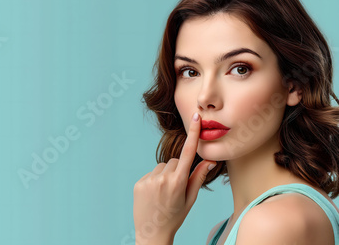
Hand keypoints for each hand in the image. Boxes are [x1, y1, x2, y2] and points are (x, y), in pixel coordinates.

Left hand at [133, 112, 216, 244]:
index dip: (193, 134)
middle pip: (174, 161)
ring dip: (165, 175)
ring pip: (162, 167)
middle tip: (176, 189)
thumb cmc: (175, 216)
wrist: (152, 232)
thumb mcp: (190, 199)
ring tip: (164, 193)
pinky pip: (151, 173)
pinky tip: (154, 195)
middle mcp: (163, 179)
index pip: (188, 153)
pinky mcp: (139, 183)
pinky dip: (154, 180)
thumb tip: (211, 160)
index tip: (195, 117)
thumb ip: (199, 177)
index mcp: (179, 183)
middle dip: (178, 170)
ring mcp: (149, 180)